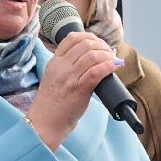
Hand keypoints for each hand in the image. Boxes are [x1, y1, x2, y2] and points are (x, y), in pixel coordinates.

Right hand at [26, 31, 118, 150]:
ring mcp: (68, 77)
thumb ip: (67, 67)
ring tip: (114, 60)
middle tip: (110, 53)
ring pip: (92, 56)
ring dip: (108, 55)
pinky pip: (96, 72)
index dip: (89, 37)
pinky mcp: (78, 89)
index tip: (99, 43)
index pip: (71, 38)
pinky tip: (115, 66)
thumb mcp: (54, 78)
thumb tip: (91, 59)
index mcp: (54, 62)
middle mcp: (60, 67)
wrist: (45, 123)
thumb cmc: (52, 104)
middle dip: (102, 46)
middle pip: (85, 44)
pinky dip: (109, 66)